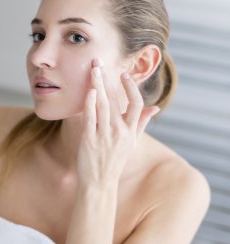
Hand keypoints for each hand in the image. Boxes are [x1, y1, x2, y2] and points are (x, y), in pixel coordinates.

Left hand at [77, 59, 159, 184]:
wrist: (99, 182)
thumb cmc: (115, 160)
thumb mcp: (132, 142)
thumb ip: (141, 123)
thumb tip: (155, 108)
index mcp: (130, 131)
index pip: (136, 104)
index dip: (131, 87)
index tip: (123, 74)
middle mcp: (119, 132)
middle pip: (115, 100)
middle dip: (107, 79)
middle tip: (99, 61)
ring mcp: (104, 135)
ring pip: (102, 105)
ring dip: (97, 85)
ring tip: (93, 69)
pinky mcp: (89, 140)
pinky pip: (89, 118)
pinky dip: (89, 104)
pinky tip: (88, 91)